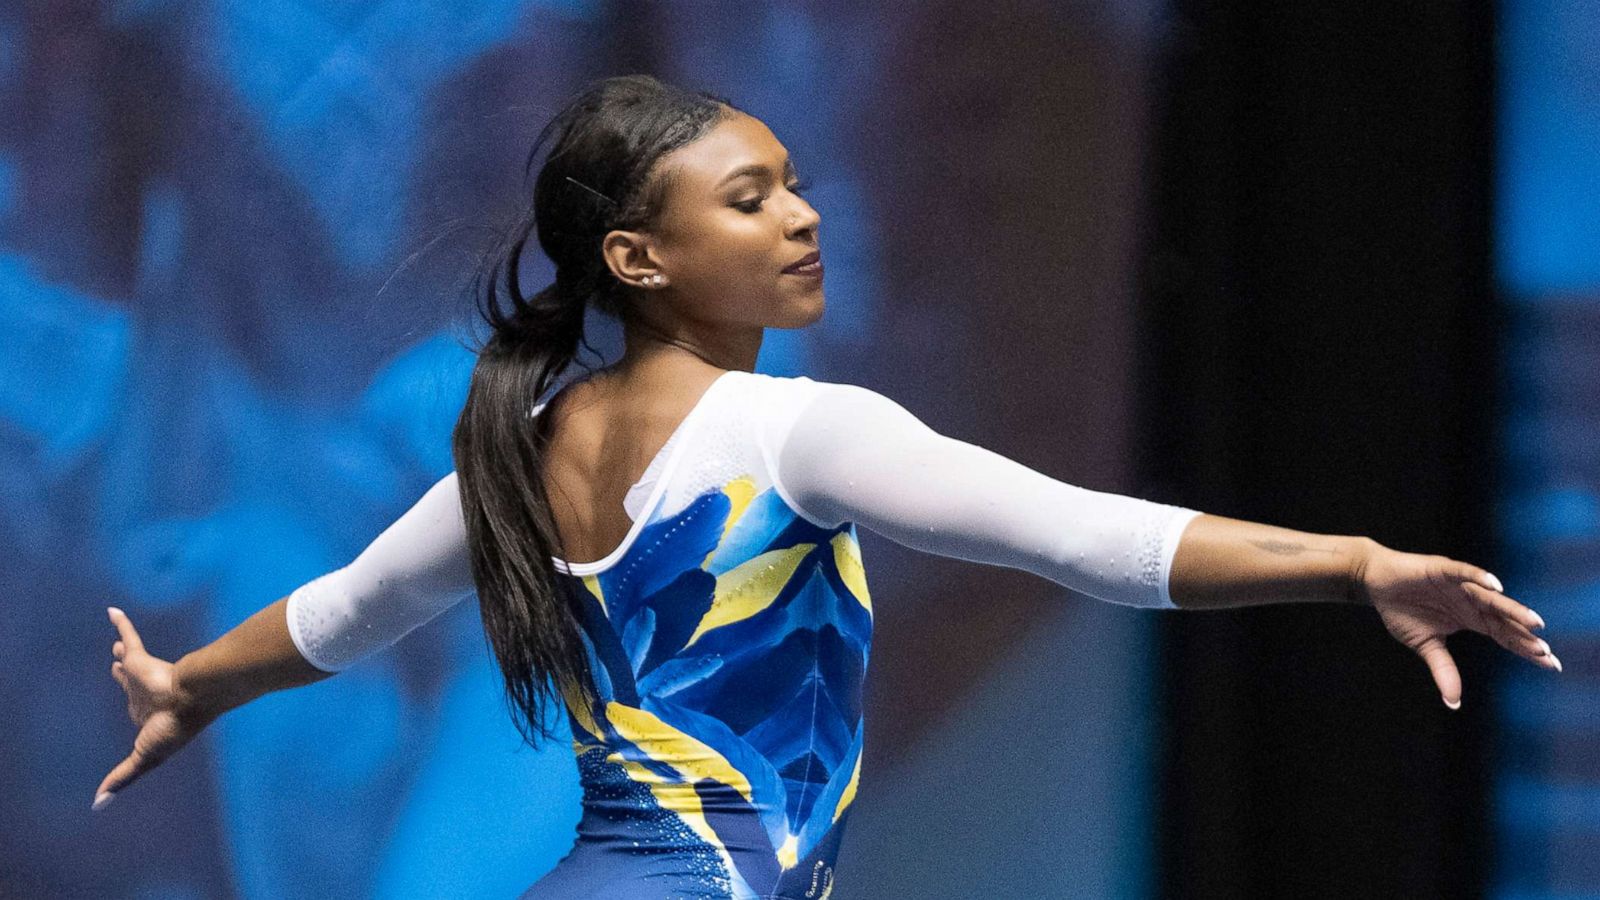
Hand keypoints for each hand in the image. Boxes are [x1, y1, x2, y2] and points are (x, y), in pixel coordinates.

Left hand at [96, 607, 211, 810]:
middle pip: (130, 682)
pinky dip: (120, 623)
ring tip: (117, 645)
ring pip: (129, 660)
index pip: (135, 708)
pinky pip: (128, 635)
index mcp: (150, 715)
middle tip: (117, 663)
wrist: (193, 697)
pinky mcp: (143, 658)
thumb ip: (122, 776)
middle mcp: (147, 694)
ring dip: (123, 651)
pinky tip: (111, 611)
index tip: (130, 703)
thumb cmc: (174, 728)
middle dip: (124, 675)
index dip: (130, 703)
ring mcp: (145, 675)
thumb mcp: (144, 758)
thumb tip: (98, 804)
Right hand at [1353, 542, 1557, 710]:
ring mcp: (1460, 585)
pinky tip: (1495, 585)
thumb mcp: (1426, 645)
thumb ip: (1443, 669)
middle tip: (1546, 651)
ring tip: (1534, 622)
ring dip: (1512, 609)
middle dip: (1525, 634)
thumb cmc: (1401, 609)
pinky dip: (1479, 577)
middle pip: (1505, 620)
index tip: (1551, 664)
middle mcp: (1472, 602)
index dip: (1526, 649)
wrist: (1375, 582)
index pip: (1505, 636)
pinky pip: (1464, 573)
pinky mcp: (1442, 570)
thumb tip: (1453, 702)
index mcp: (1472, 619)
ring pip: (1491, 597)